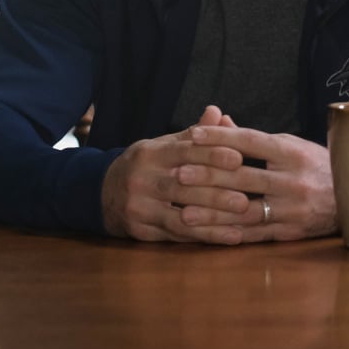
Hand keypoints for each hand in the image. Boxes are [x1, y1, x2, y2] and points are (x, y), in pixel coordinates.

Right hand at [101, 105, 246, 243]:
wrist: (102, 193)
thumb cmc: (148, 166)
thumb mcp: (164, 146)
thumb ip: (194, 134)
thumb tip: (217, 112)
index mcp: (151, 153)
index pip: (184, 151)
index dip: (212, 154)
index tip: (239, 158)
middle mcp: (142, 179)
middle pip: (182, 186)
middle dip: (216, 192)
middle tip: (246, 196)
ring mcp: (139, 207)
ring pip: (179, 214)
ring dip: (214, 218)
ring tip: (243, 218)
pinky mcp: (140, 230)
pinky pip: (177, 235)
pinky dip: (206, 236)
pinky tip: (231, 236)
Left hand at [176, 125, 336, 242]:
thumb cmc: (319, 168)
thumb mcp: (293, 146)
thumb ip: (256, 139)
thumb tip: (220, 120)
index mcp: (294, 153)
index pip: (252, 142)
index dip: (221, 137)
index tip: (193, 134)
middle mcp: (293, 179)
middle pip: (244, 176)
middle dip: (208, 175)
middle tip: (178, 173)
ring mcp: (293, 208)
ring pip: (245, 209)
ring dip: (211, 211)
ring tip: (182, 210)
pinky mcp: (291, 231)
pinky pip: (255, 233)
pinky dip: (230, 233)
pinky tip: (208, 234)